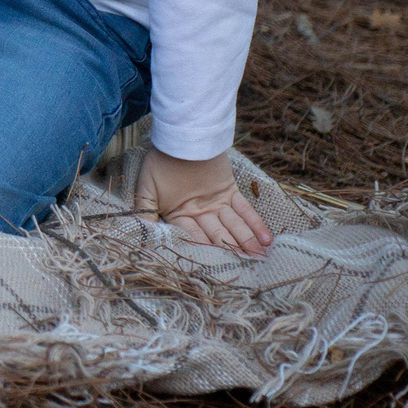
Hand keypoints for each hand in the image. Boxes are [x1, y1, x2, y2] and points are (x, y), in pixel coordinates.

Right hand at [134, 148, 272, 256]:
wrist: (179, 138)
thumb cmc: (159, 163)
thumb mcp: (146, 188)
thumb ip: (145, 211)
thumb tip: (141, 234)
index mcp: (179, 215)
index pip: (194, 236)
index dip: (205, 250)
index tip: (217, 268)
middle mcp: (200, 213)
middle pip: (218, 235)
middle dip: (233, 250)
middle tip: (249, 267)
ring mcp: (217, 203)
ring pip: (234, 225)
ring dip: (247, 241)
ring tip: (260, 257)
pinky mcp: (231, 191)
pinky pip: (246, 210)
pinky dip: (256, 223)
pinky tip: (266, 238)